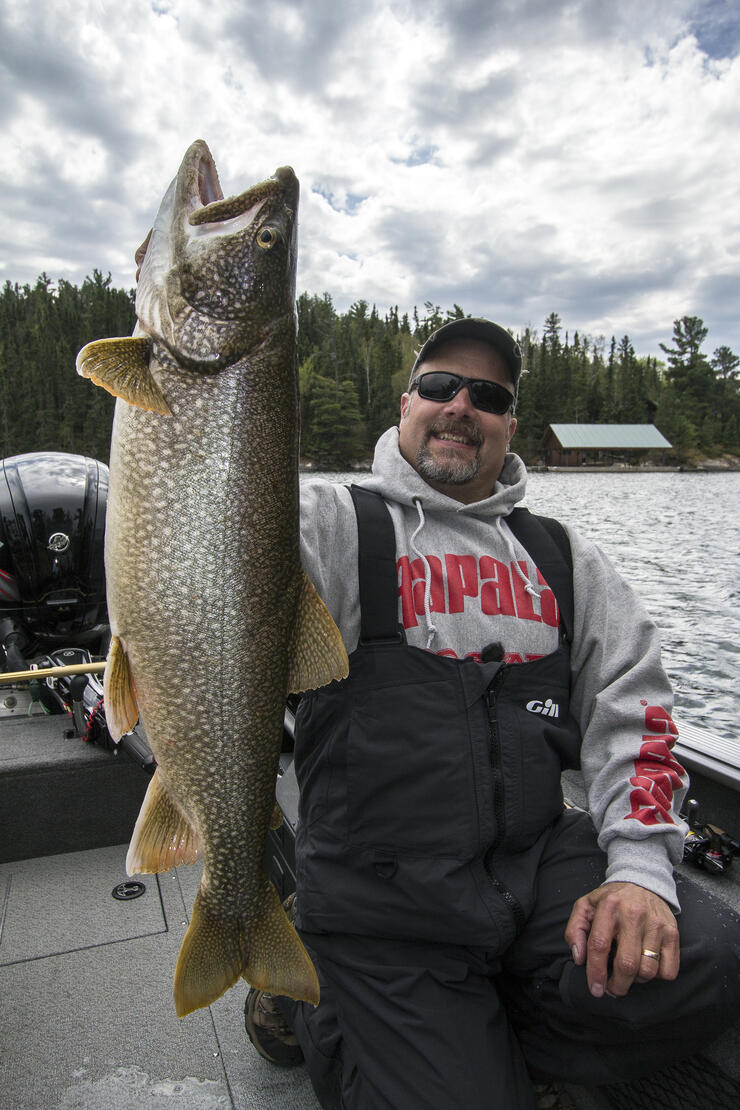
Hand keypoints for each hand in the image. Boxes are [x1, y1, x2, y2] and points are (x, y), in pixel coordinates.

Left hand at [565, 881, 679, 998]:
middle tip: (612, 989)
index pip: (599, 945)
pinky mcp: (672, 932)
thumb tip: (579, 959)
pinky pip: (668, 970)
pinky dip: (657, 976)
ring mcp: (656, 924)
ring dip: (636, 980)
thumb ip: (575, 930)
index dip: (596, 972)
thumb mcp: (586, 906)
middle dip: (618, 985)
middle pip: (627, 964)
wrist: (643, 881)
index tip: (596, 989)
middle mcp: (634, 914)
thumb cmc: (611, 900)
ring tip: (629, 973)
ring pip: (648, 970)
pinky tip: (646, 965)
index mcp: (609, 907)